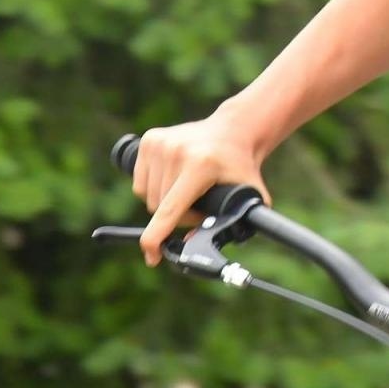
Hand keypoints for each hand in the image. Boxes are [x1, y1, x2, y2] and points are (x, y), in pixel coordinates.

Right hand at [132, 111, 272, 266]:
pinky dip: (152, 188)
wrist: (235, 130)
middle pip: (158, 208)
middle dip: (176, 217)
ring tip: (187, 192)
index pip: (170, 209)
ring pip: (147, 196)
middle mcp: (176, 151)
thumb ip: (233, 222)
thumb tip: (196, 243)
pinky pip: (140, 181)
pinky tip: (172, 180)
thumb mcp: (248, 195)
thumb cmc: (241, 165)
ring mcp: (160, 143)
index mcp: (200, 165)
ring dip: (163, 203)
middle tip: (197, 207)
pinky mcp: (149, 139)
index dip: (157, 237)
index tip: (152, 257)